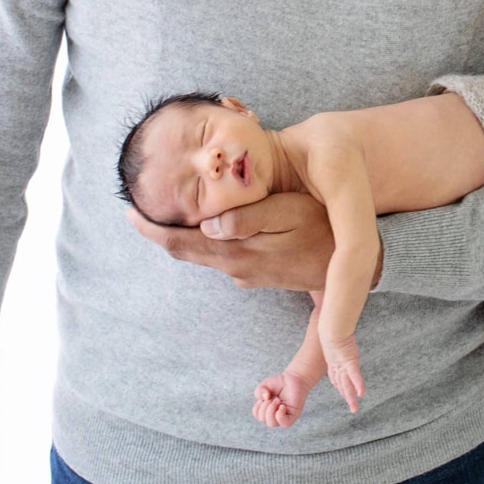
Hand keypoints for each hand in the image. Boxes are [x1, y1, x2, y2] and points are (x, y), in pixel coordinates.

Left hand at [126, 191, 377, 290]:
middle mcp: (236, 268)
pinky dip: (206, 242)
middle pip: (186, 252)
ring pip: (203, 255)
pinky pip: (223, 256)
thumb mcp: (290, 213)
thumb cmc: (324, 225)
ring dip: (181, 237)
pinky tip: (207, 225)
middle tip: (134, 209)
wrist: (356, 264)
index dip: (152, 229)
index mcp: (236, 253)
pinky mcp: (259, 272)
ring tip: (162, 213)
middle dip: (159, 233)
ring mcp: (247, 273)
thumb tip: (208, 225)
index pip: (181, 245)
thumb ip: (248, 219)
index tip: (128, 212)